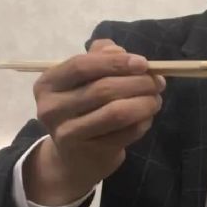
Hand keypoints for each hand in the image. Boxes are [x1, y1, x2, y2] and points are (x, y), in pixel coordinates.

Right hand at [23, 39, 164, 204]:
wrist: (74, 156)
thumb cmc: (82, 107)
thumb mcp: (83, 79)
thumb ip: (100, 56)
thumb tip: (120, 51)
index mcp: (48, 84)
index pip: (81, 66)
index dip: (115, 62)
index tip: (143, 63)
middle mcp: (52, 109)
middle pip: (103, 89)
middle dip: (138, 83)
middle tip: (158, 82)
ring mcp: (69, 134)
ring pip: (117, 113)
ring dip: (145, 103)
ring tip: (155, 99)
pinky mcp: (90, 152)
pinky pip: (126, 133)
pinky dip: (143, 122)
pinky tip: (146, 117)